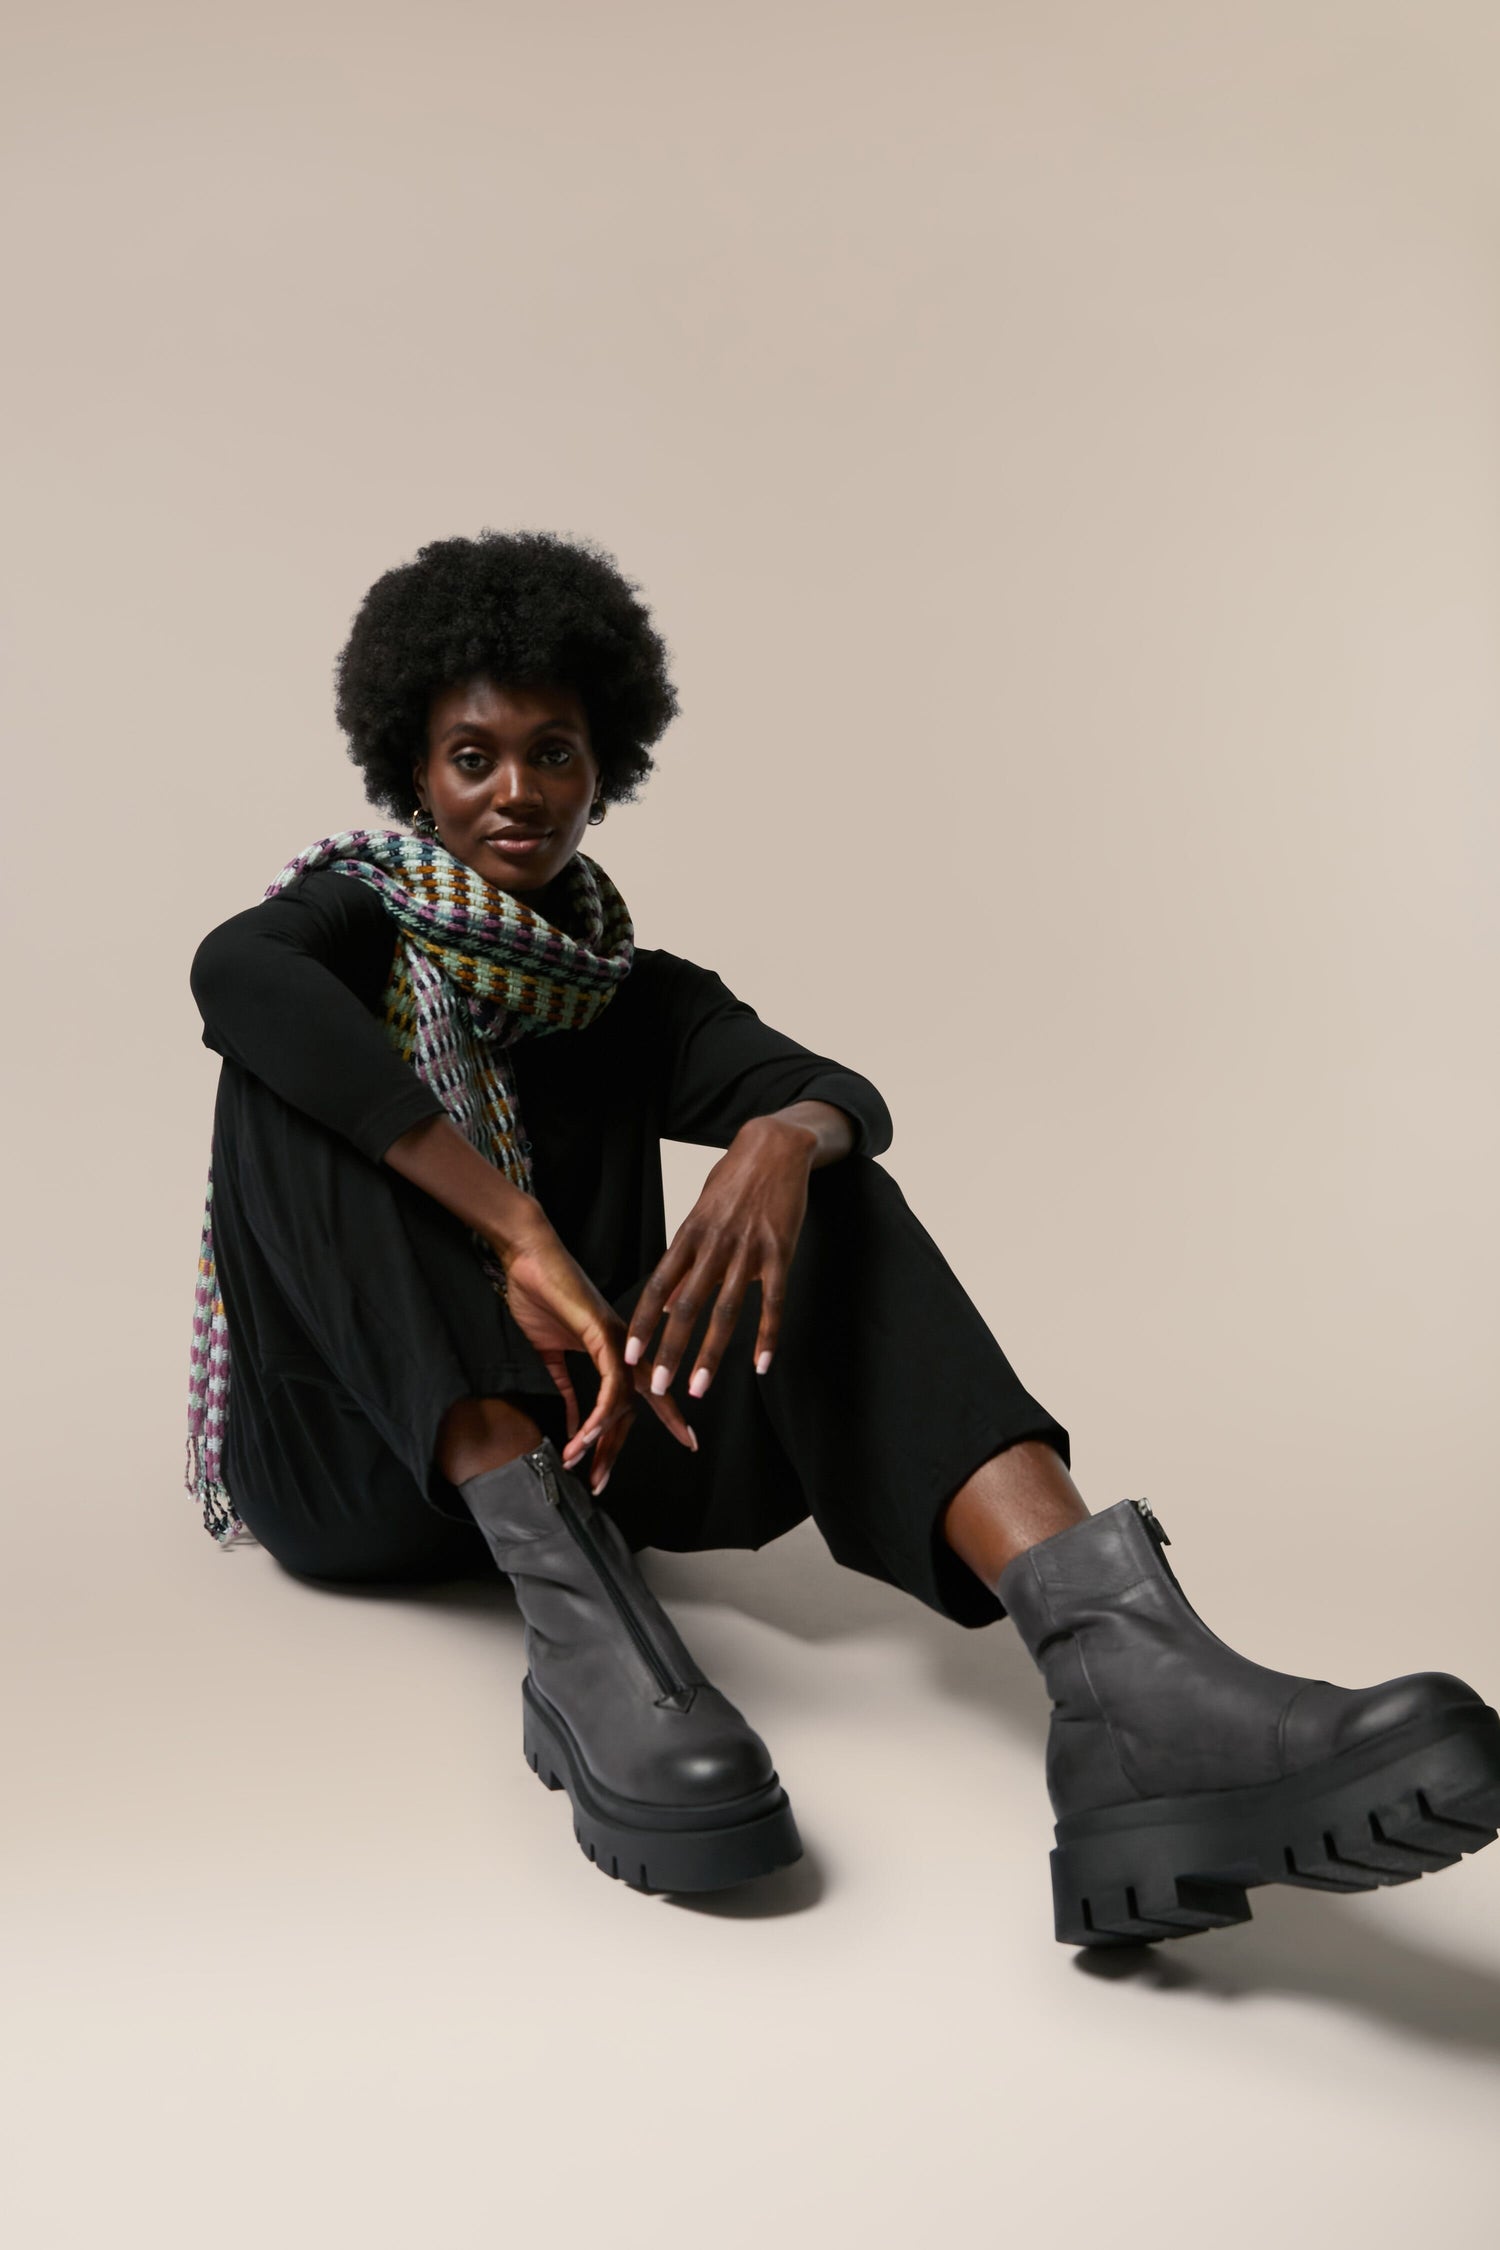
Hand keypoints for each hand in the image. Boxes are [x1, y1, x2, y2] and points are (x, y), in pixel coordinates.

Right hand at [497, 1216, 695, 1492]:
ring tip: (581, 1464)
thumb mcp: (550, 1353)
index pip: (646, 1391)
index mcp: (618, 1350)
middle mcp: (627, 1347)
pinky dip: (599, 1412)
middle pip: (638, 1406)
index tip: (687, 1442)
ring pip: (625, 1400)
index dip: (667, 1417)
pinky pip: (610, 1382)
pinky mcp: (604, 1333)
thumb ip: (566, 1387)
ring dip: (601, 1438)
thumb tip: (574, 1421)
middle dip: (619, 1448)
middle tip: (602, 1484)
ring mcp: (619, 1340)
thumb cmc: (539, 1296)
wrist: (529, 1257)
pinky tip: (586, 1434)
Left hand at [623, 1116, 816, 1401]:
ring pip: (727, 1310)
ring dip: (712, 1352)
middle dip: (671, 1350)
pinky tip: (762, 1365)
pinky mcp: (780, 1252)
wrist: (775, 1146)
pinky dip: (767, 1335)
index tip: (629, 1355)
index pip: (658, 1286)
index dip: (643, 1323)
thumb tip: (666, 1305)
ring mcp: (748, 1249)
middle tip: (658, 1386)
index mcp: (689, 1235)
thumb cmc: (733, 1183)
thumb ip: (684, 1261)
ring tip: (700, 1386)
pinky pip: (773, 1301)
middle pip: (689, 1305)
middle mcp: (714, 1245)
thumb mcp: (700, 1215)